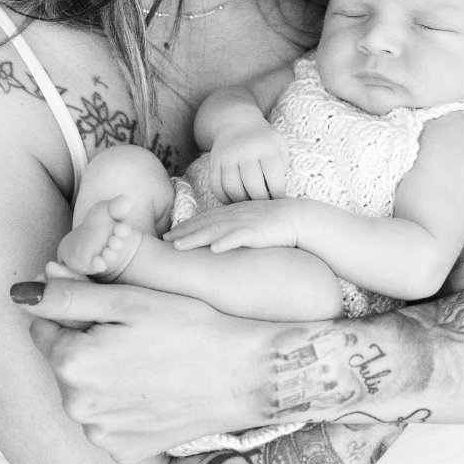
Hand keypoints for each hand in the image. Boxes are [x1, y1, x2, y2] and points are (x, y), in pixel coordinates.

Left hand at [18, 279, 269, 462]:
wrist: (244, 375)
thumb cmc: (189, 327)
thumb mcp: (128, 299)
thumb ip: (68, 295)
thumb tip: (22, 293)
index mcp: (72, 362)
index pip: (44, 326)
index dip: (75, 311)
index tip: (111, 309)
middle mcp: (78, 407)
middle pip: (63, 361)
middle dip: (86, 343)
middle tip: (135, 333)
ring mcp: (100, 435)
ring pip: (83, 391)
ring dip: (101, 374)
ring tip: (146, 360)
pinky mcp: (122, 451)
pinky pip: (105, 421)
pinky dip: (119, 405)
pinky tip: (150, 388)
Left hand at [165, 198, 307, 251]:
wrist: (299, 218)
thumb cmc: (275, 224)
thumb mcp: (250, 224)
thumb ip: (235, 230)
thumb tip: (219, 244)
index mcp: (232, 213)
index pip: (203, 219)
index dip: (185, 227)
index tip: (168, 235)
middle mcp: (234, 216)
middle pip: (203, 224)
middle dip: (183, 232)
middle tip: (164, 241)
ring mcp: (245, 223)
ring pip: (215, 230)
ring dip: (196, 238)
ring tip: (178, 247)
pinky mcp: (257, 232)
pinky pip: (239, 237)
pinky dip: (226, 242)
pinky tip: (214, 249)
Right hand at [210, 124, 290, 202]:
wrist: (235, 121)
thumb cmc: (263, 139)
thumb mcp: (279, 145)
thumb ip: (283, 166)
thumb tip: (280, 194)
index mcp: (266, 147)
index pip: (274, 179)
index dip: (278, 196)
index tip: (280, 203)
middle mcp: (245, 151)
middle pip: (253, 186)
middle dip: (261, 202)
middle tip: (265, 207)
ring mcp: (227, 157)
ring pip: (232, 188)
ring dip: (242, 202)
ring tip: (250, 205)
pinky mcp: (214, 162)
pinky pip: (216, 187)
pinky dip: (225, 199)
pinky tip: (234, 201)